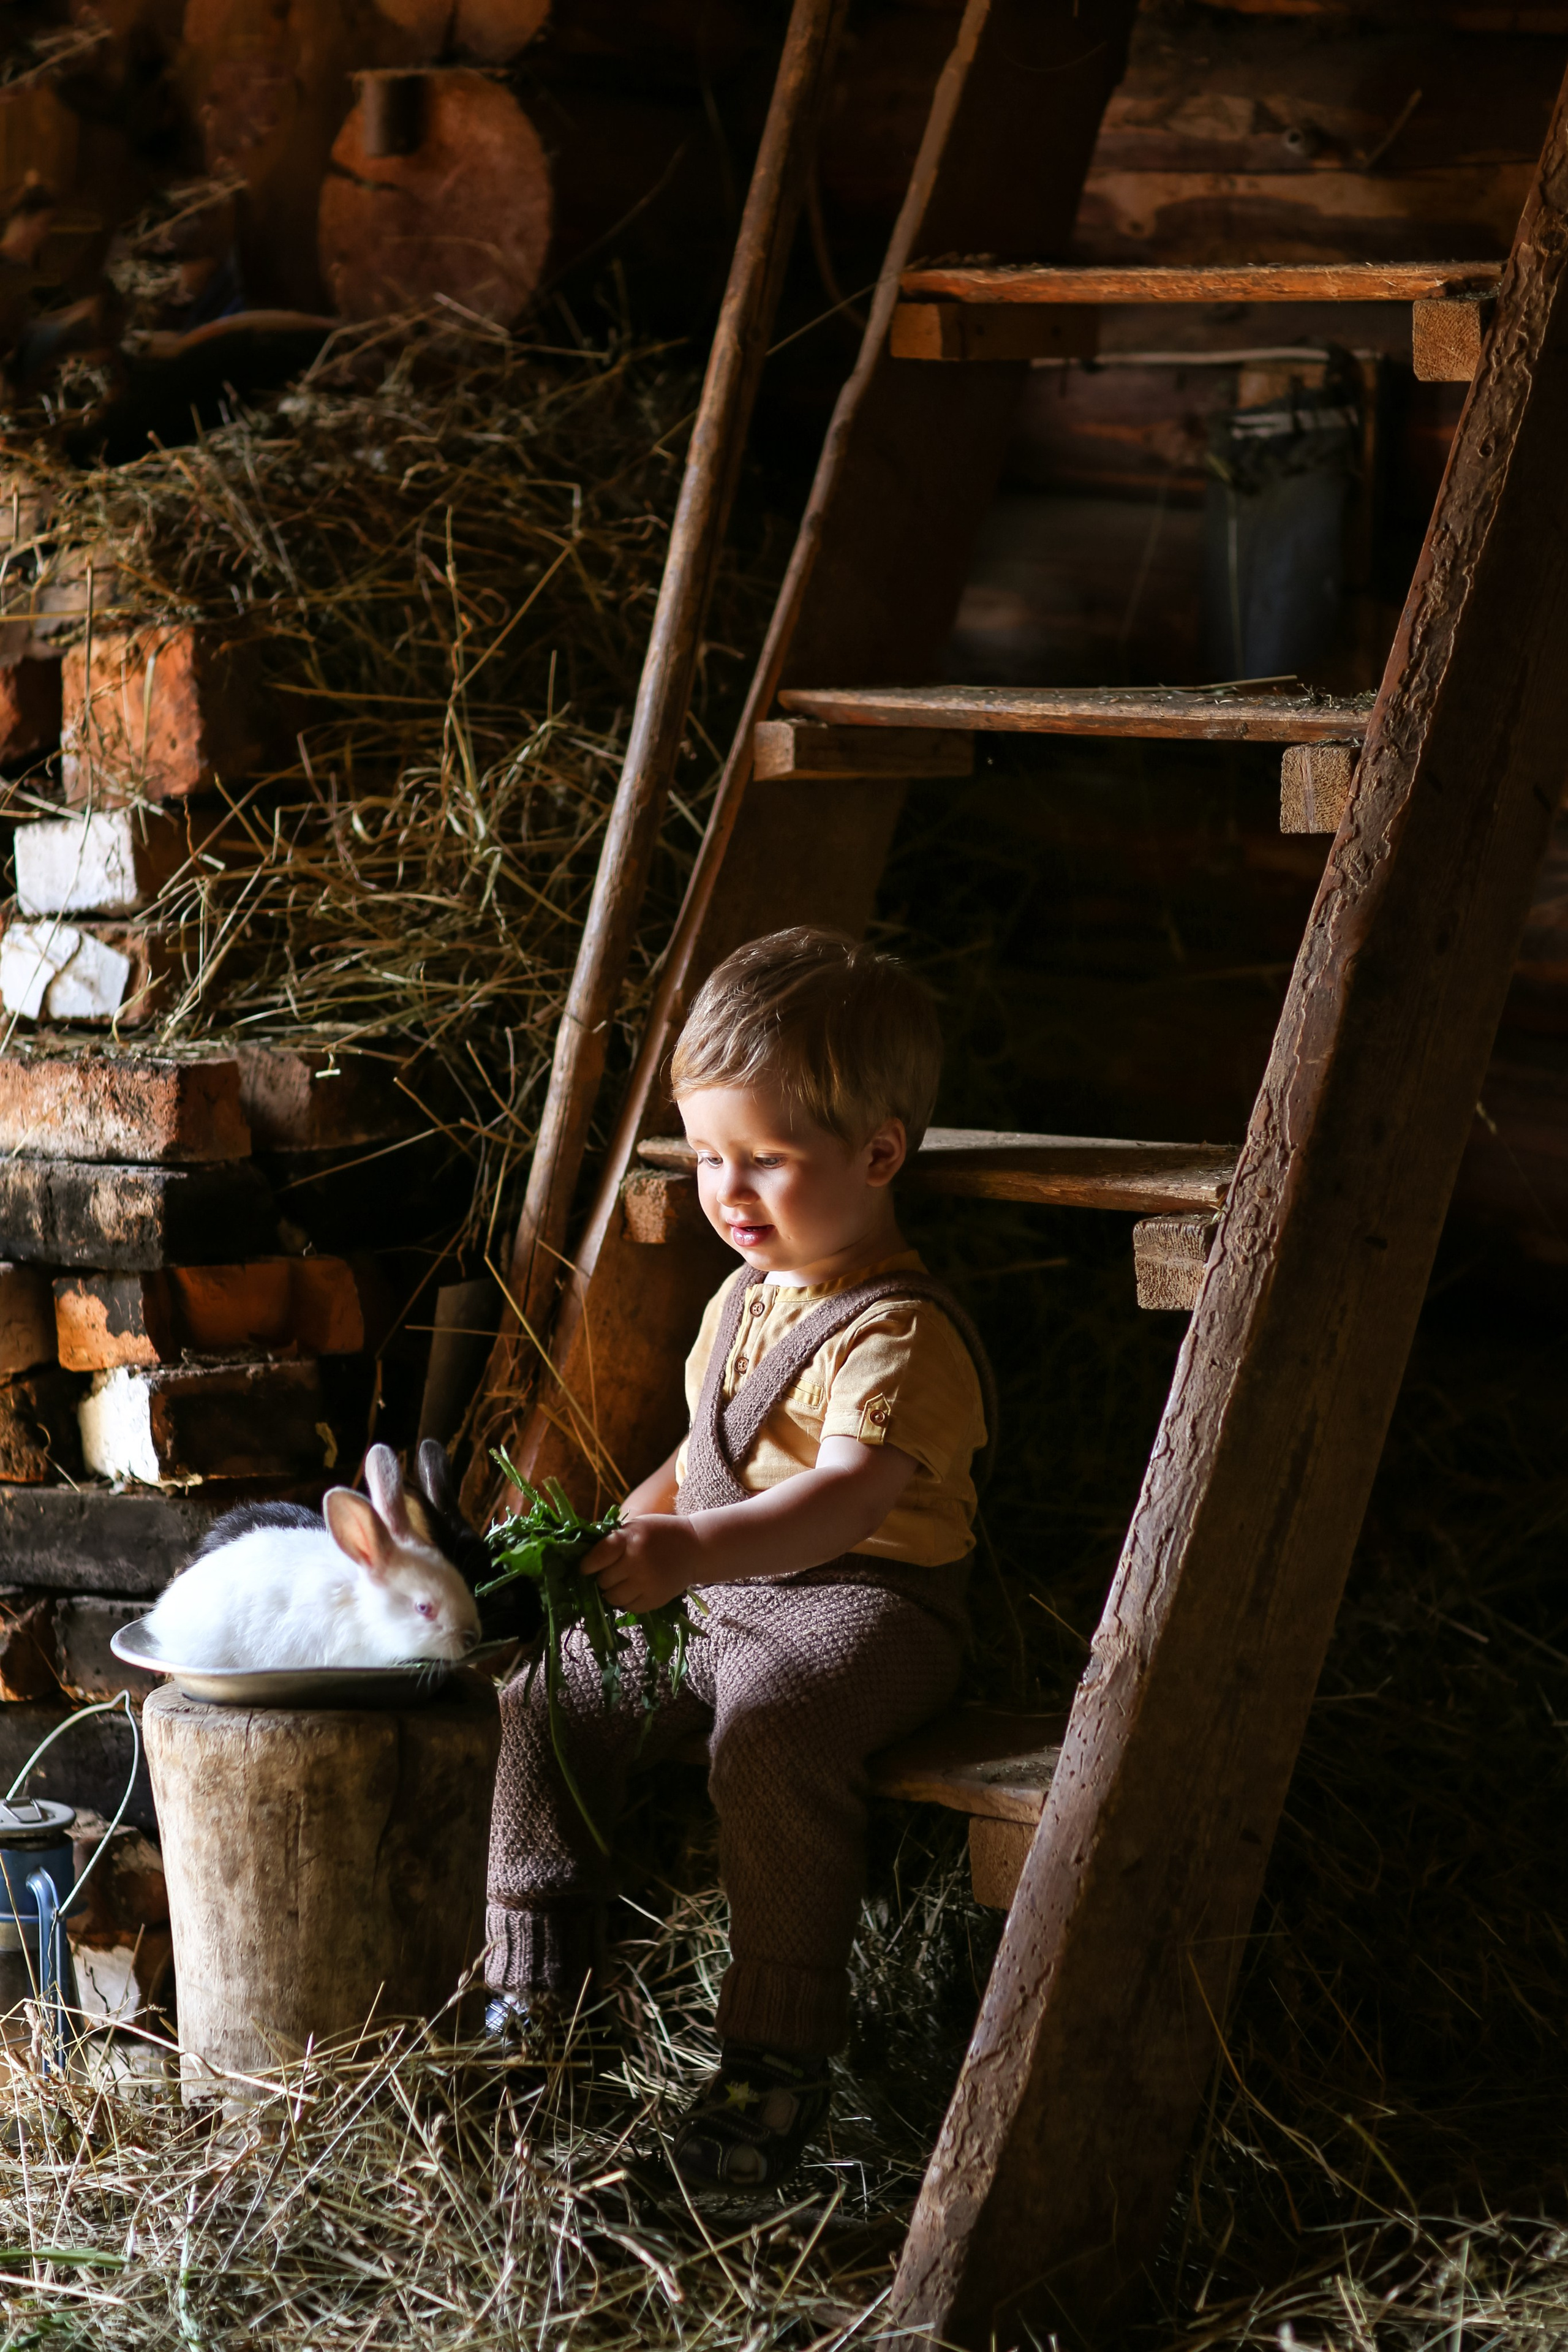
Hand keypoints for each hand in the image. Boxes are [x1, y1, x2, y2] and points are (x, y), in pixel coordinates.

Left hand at [582, 1514, 701, 1611]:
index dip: (587, 1566)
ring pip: (613, 1598)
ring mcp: (647, 1582)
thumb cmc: (660, 1534)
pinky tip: (635, 1590)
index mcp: (629, 1539)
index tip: (585, 1569)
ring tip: (621, 1583)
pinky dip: (627, 1601)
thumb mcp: (636, 1527)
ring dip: (612, 1592)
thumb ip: (613, 1541)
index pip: (597, 1557)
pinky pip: (629, 1608)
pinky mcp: (656, 1599)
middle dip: (603, 1578)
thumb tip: (583, 1560)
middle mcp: (636, 1561)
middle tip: (611, 1573)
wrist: (695, 1548)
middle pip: (603, 1580)